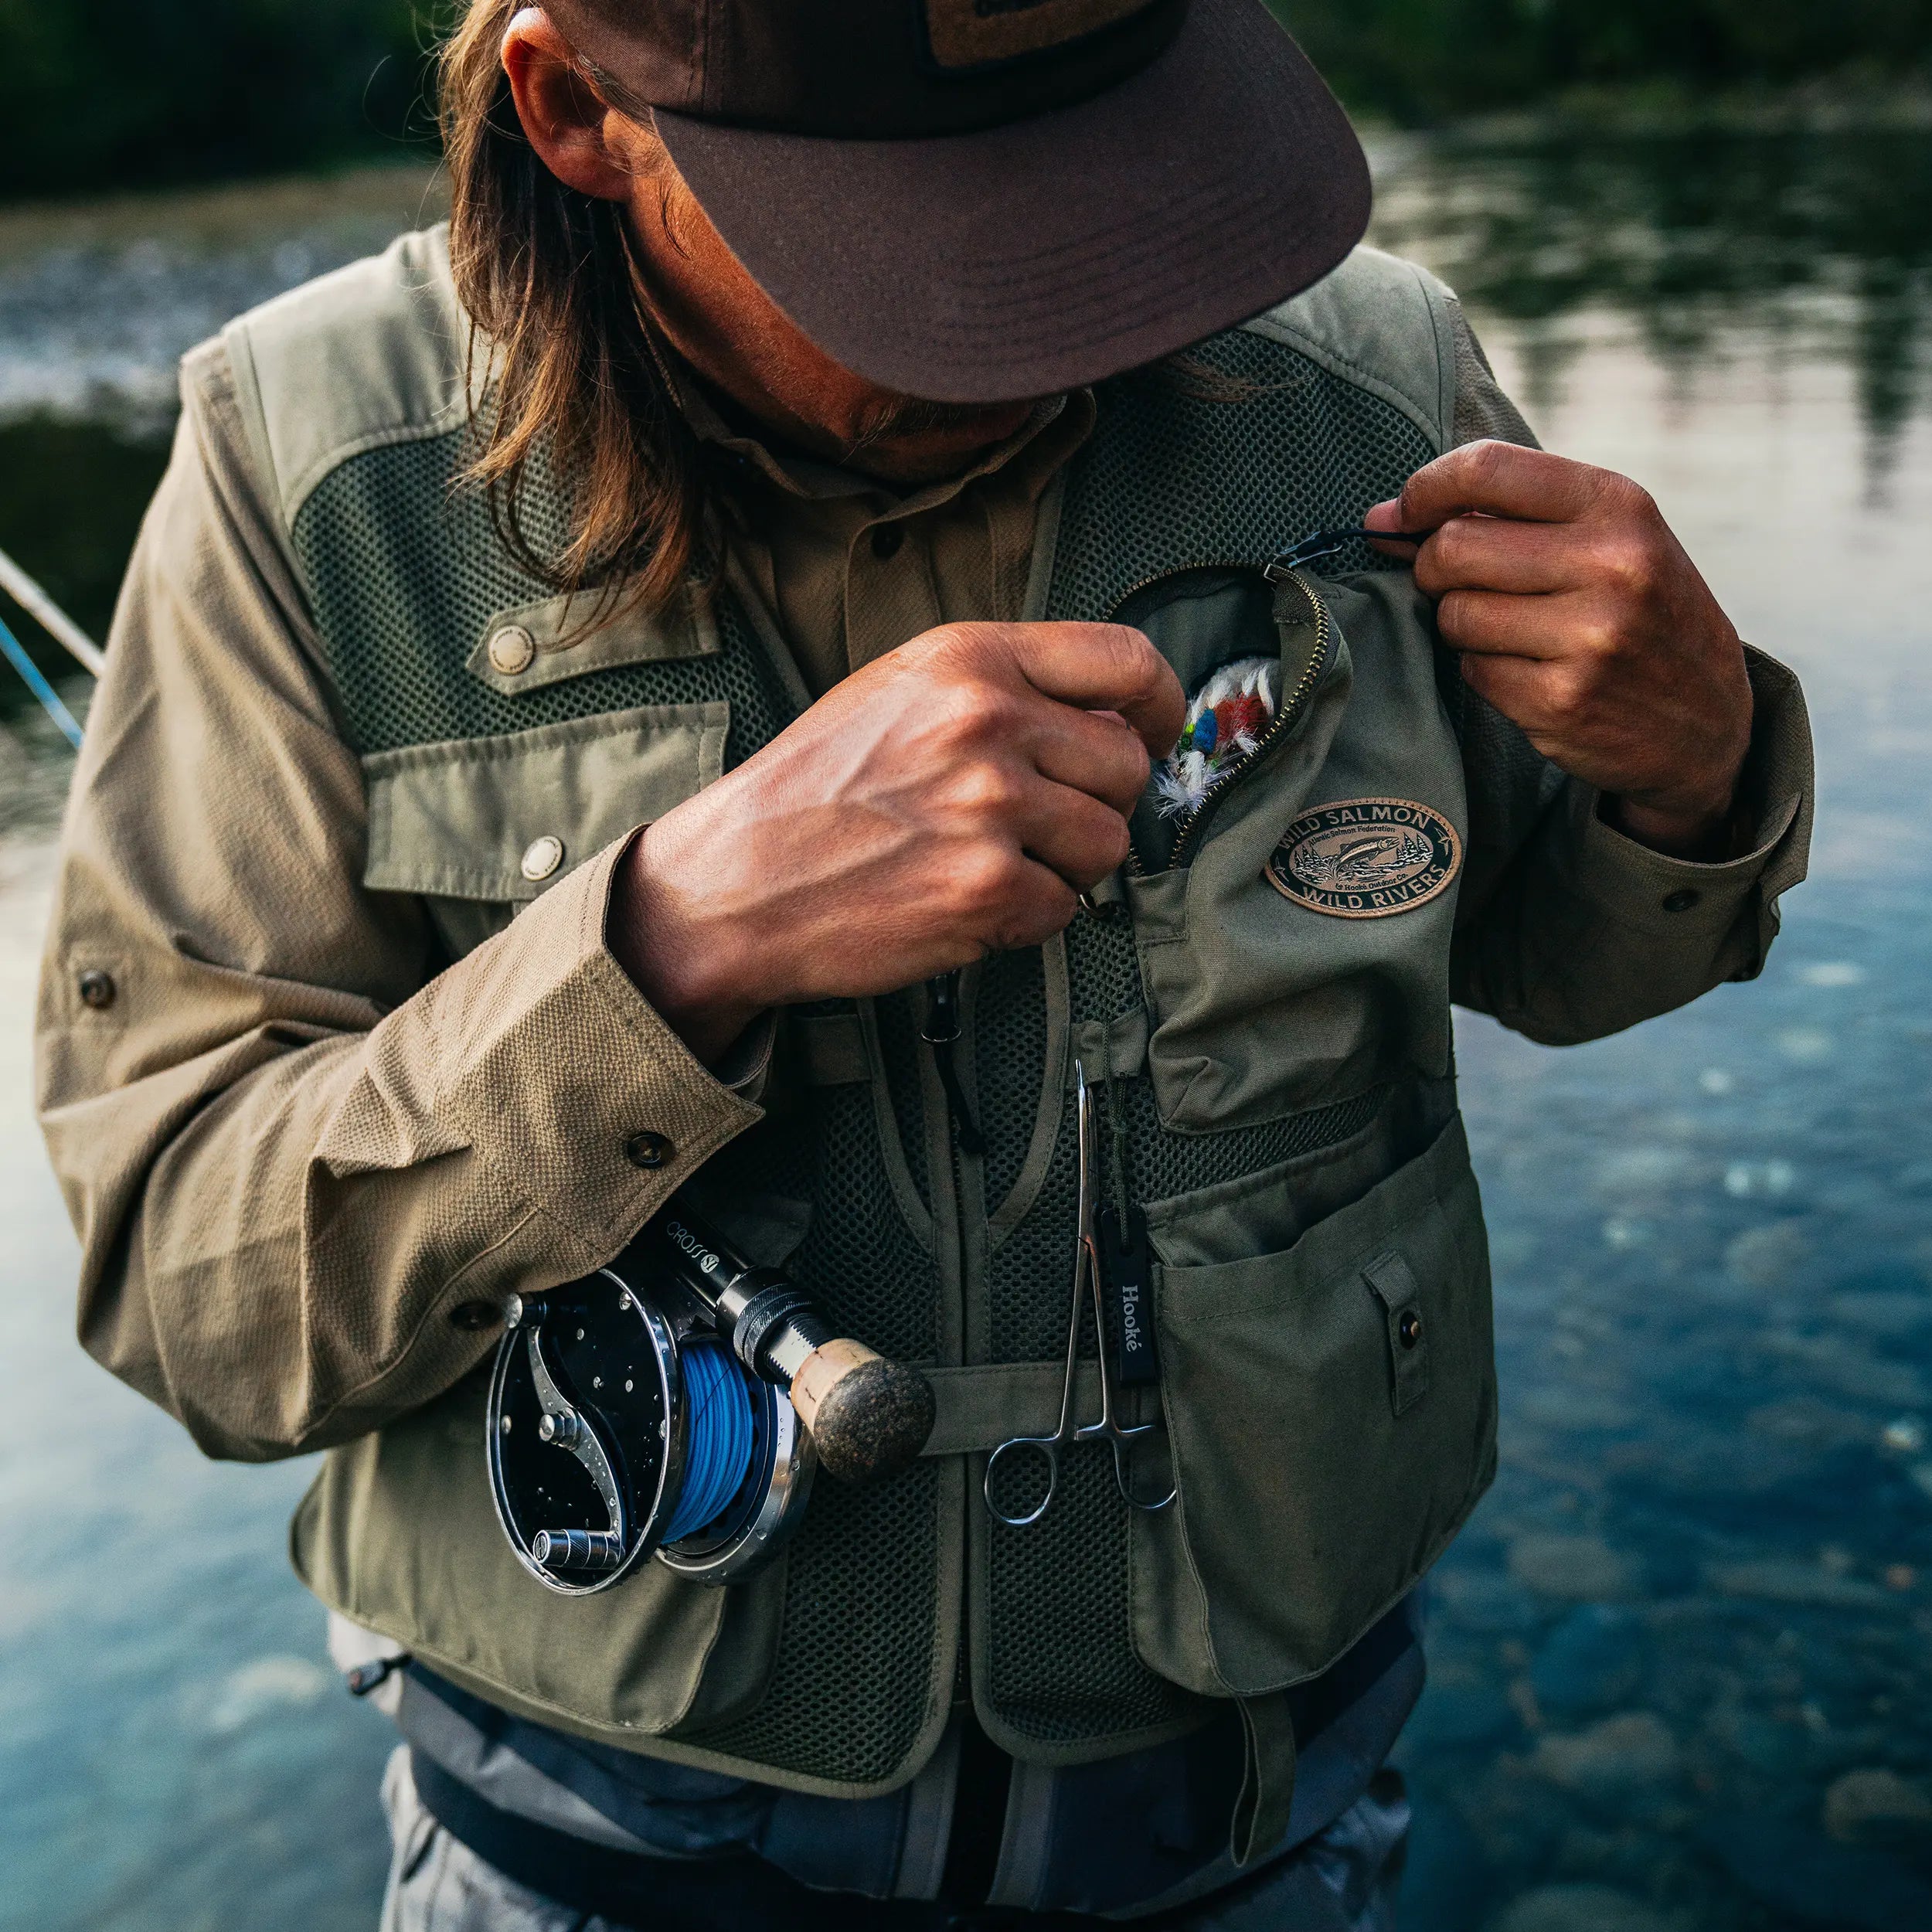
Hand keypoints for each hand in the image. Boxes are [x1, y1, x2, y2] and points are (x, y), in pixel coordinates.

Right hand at [609, 622, 1183, 1061]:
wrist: (734, 882)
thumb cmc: (813, 792)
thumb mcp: (898, 694)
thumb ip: (1002, 689)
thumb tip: (1111, 722)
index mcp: (969, 657)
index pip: (1124, 660)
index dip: (1161, 706)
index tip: (1156, 735)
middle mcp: (987, 719)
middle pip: (1127, 767)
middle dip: (1095, 805)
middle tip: (1034, 826)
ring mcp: (991, 805)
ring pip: (1108, 844)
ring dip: (1064, 867)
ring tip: (988, 863)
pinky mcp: (988, 887)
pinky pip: (1065, 909)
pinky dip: (1025, 919)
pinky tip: (962, 902)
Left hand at [1365, 441, 1752, 855]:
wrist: (1709, 720)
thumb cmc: (1641, 611)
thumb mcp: (1608, 538)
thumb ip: (1508, 515)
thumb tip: (1382, 517)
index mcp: (1619, 505)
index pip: (1486, 469)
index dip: (1425, 490)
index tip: (1407, 513)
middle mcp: (1611, 565)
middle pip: (1452, 549)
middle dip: (1435, 566)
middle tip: (1458, 582)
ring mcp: (1589, 638)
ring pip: (1455, 614)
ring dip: (1461, 623)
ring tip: (1512, 629)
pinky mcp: (1561, 702)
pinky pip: (1472, 671)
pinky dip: (1484, 670)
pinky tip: (1530, 670)